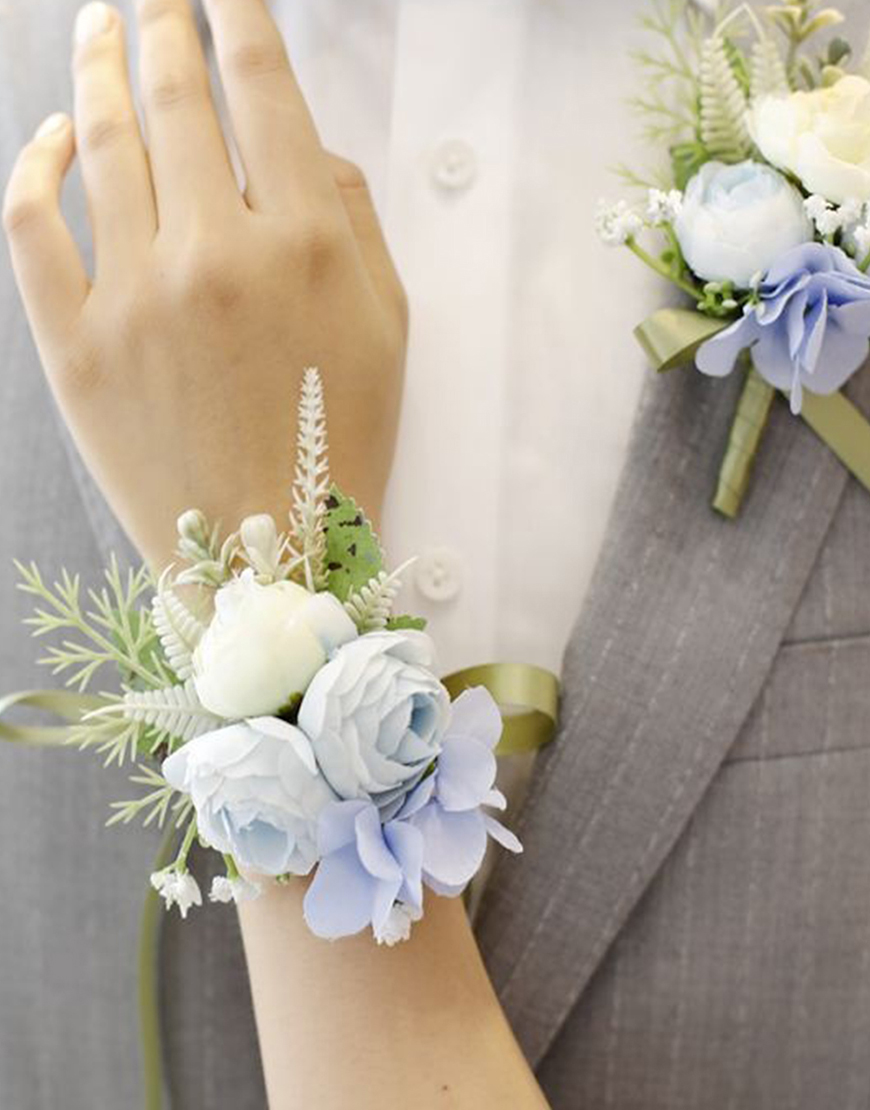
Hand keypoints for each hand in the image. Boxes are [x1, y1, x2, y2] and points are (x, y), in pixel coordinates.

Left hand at [3, 0, 406, 569]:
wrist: (269, 555)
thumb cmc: (338, 443)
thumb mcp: (386, 328)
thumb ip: (353, 220)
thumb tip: (304, 144)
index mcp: (303, 246)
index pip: (262, 86)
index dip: (240, 12)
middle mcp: (213, 254)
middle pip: (175, 93)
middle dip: (163, 16)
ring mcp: (132, 298)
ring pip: (103, 141)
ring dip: (101, 65)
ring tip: (102, 25)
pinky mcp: (73, 345)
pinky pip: (34, 227)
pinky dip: (38, 165)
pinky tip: (56, 134)